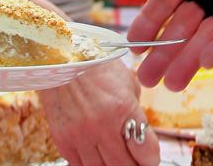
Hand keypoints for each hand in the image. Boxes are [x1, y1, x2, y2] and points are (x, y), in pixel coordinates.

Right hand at [39, 61, 158, 165]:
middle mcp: (102, 125)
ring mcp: (81, 135)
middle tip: (135, 161)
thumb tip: (142, 133)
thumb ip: (135, 110)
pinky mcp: (63, 141)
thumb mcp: (126, 81)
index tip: (150, 158)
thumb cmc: (95, 65)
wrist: (61, 57)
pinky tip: (97, 156)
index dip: (151, 158)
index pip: (146, 152)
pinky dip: (92, 165)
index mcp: (122, 107)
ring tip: (116, 159)